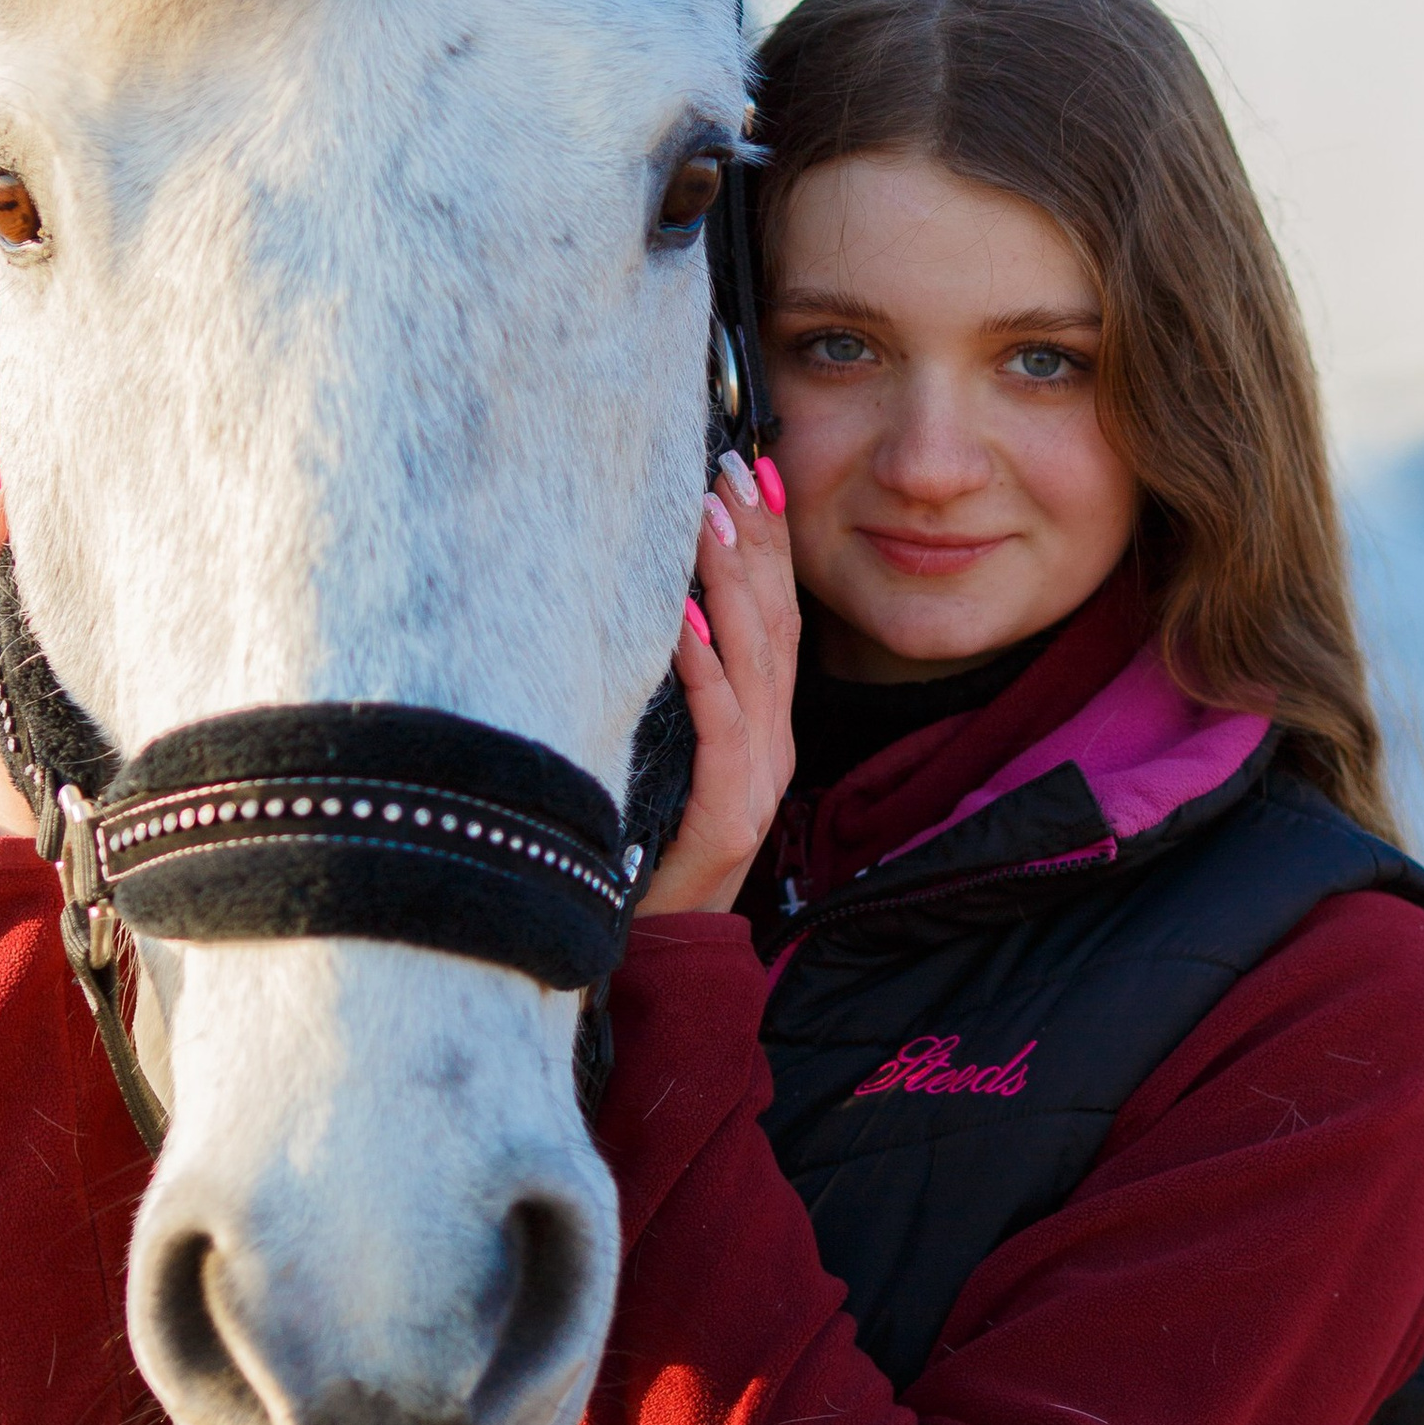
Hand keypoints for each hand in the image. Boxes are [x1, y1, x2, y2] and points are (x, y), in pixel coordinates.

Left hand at [637, 451, 798, 915]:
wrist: (659, 959)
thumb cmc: (648, 855)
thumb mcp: (668, 759)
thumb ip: (674, 694)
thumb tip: (649, 602)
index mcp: (764, 728)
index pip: (775, 614)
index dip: (770, 540)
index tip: (755, 469)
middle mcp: (772, 745)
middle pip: (774, 622)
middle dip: (757, 538)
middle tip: (733, 465)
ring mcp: (758, 780)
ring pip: (755, 661)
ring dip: (732, 581)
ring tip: (709, 513)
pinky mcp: (729, 815)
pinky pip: (720, 725)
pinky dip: (702, 666)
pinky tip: (678, 617)